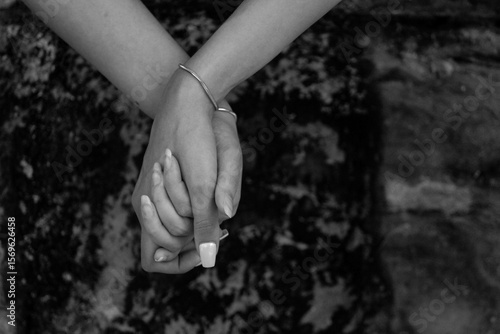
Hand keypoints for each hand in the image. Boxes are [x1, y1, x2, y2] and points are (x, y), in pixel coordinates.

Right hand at [132, 70, 241, 272]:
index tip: (206, 239)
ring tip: (212, 192)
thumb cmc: (196, 136)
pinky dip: (196, 204)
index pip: (154, 260)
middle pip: (167, 243)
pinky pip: (178, 206)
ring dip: (196, 216)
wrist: (188, 98)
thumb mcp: (205, 181)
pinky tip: (212, 187)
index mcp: (147, 206)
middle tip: (215, 212)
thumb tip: (208, 260)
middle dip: (193, 233)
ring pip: (175, 224)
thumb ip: (204, 223)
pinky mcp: (161, 179)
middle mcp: (143, 202)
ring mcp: (150, 190)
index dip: (180, 260)